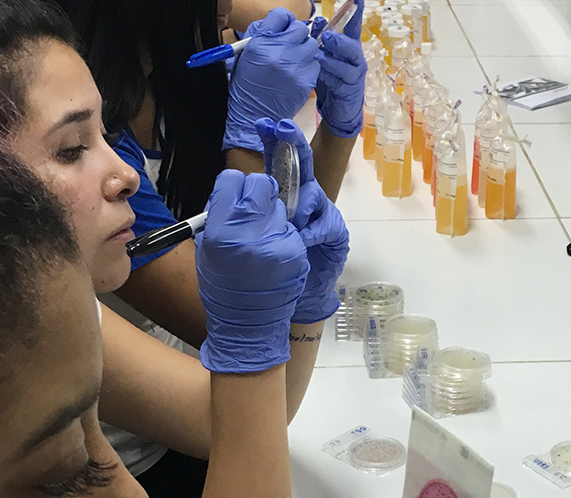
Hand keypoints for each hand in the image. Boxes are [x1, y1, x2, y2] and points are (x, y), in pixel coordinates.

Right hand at [196, 170, 309, 372]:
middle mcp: (250, 232)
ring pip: (279, 206)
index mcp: (222, 231)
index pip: (232, 181)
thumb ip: (218, 217)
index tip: (235, 193)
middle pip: (261, 185)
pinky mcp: (295, 251)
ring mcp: (276, 241)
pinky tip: (274, 252)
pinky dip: (283, 235)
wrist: (248, 322)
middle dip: (258, 192)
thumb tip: (229, 193)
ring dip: (272, 215)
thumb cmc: (223, 287)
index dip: (234, 186)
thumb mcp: (207, 250)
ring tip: (263, 238)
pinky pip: (290, 229)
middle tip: (255, 207)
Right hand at [224, 9, 319, 152]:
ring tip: (294, 61)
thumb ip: (259, 34)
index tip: (283, 28)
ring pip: (311, 45)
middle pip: (301, 28)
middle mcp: (279, 51)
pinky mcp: (306, 80)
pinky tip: (298, 74)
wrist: (254, 115)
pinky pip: (315, 64)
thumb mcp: (243, 55)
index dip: (283, 21)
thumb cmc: (247, 86)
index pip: (281, 15)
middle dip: (296, 36)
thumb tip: (277, 23)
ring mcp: (295, 66)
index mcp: (261, 42)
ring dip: (304, 51)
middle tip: (290, 46)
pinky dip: (309, 67)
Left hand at [256, 118, 349, 324]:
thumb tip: (236, 186)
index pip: (275, 162)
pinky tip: (302, 239)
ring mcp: (319, 213)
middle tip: (283, 128)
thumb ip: (246, 211)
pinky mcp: (335, 231)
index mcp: (279, 195)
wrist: (293, 300)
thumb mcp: (251, 235)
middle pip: (300, 163)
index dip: (271, 142)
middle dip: (293, 144)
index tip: (261, 125)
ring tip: (287, 225)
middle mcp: (300, 198)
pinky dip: (313, 229)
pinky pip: (326, 221)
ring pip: (312, 193)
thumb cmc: (271, 268)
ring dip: (297, 207)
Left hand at [315, 23, 366, 138]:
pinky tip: (319, 75)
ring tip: (318, 58)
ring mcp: (355, 74)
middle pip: (353, 45)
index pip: (353, 26)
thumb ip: (321, 39)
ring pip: (348, 64)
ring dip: (332, 59)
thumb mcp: (323, 56)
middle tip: (326, 38)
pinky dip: (328, 76)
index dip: (355, 12)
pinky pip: (340, 81)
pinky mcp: (350, 90)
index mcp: (349, 46)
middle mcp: (355, 58)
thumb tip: (319, 20)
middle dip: (339, 41)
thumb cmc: (330, 78)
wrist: (337, 109)